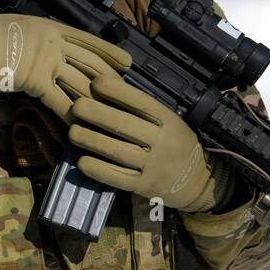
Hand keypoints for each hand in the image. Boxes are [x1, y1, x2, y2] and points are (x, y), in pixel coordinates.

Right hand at [0, 13, 131, 120]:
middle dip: (110, 79)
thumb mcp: (23, 26)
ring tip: (112, 112)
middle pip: (91, 63)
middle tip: (126, 92)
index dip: (110, 53)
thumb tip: (54, 46)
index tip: (127, 62)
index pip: (90, 41)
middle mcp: (55, 43)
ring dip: (97, 99)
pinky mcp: (37, 82)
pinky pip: (60, 101)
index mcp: (53, 27)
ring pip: (80, 83)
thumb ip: (43, 37)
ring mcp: (47, 62)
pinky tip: (84, 123)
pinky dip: (73, 114)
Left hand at [67, 70, 233, 212]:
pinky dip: (99, 170)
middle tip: (75, 106)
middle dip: (97, 114)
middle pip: (125, 125)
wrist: (197, 181)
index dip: (118, 91)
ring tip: (72, 132)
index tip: (96, 82)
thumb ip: (145, 112)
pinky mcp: (145, 187)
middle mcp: (163, 142)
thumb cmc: (177, 144)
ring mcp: (154, 166)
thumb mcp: (170, 122)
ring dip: (91, 141)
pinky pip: (119, 178)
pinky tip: (81, 162)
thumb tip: (110, 90)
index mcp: (169, 121)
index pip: (141, 102)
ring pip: (118, 151)